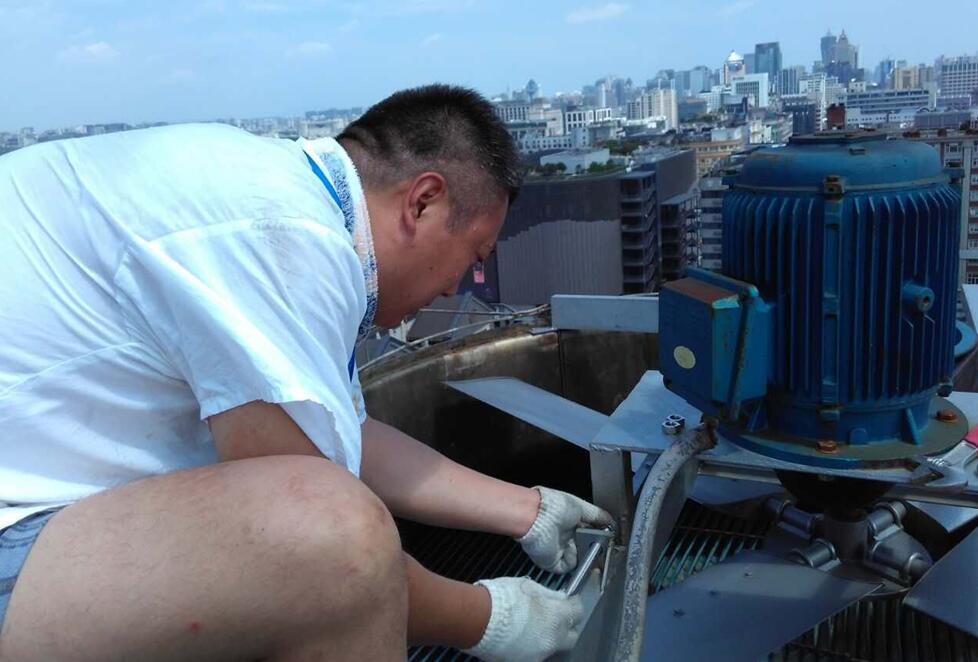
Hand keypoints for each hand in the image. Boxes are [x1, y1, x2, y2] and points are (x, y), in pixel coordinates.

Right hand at [463, 577, 582, 661]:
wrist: (478, 619)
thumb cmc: (503, 597)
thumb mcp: (528, 586)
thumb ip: (548, 594)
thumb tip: (559, 597)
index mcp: (557, 617)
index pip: (577, 612)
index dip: (573, 604)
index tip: (568, 600)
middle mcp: (553, 639)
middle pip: (571, 636)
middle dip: (567, 626)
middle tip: (556, 617)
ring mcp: (539, 654)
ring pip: (552, 647)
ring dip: (549, 637)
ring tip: (534, 627)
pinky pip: (535, 654)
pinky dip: (532, 646)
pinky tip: (521, 637)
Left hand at [517, 486, 613, 573]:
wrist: (538, 517)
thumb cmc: (555, 507)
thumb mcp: (581, 507)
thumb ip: (597, 515)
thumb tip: (611, 522)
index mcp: (569, 522)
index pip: (587, 533)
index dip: (597, 536)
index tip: (607, 537)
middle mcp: (563, 536)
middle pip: (584, 547)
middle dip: (594, 546)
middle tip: (600, 543)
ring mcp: (558, 550)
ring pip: (579, 558)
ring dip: (583, 552)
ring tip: (583, 542)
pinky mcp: (552, 562)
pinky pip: (569, 565)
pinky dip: (573, 559)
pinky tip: (571, 547)